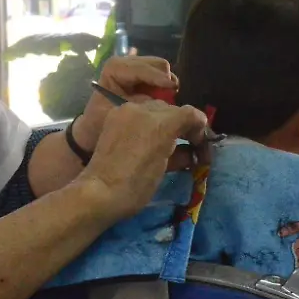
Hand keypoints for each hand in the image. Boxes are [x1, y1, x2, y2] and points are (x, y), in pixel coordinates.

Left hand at [71, 55, 177, 149]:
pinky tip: (165, 98)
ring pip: (161, 67)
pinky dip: (165, 85)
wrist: (93, 127)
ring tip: (169, 99)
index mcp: (114, 68)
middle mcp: (125, 62)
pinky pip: (160, 75)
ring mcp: (134, 67)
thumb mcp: (119, 114)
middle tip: (173, 97)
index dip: (158, 78)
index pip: (142, 68)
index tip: (173, 89)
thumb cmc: (101, 122)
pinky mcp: (141, 75)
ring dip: (166, 82)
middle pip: (156, 63)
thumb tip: (165, 101)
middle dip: (165, 78)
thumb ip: (140, 105)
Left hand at [76, 100, 208, 222]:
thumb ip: (180, 152)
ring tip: (164, 140)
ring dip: (163, 120)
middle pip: (172, 109)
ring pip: (154, 107)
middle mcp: (144, 110)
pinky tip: (145, 137)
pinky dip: (146, 120)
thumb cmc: (136, 187)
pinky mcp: (114, 115)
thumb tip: (191, 151)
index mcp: (161, 124)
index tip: (199, 142)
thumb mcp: (164, 168)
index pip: (190, 114)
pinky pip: (137, 111)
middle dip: (181, 123)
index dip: (199, 126)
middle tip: (185, 142)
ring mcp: (127, 110)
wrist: (100, 191)